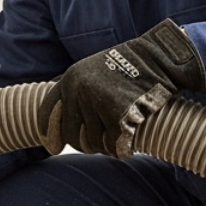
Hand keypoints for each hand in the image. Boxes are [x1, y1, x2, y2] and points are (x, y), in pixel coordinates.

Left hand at [37, 18, 205, 157]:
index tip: (54, 147)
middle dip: (87, 144)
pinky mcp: (117, 115)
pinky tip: (130, 142)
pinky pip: (113, 146)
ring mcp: (97, 102)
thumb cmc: (129, 67)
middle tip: (103, 141)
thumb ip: (77, 95)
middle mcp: (78, 91)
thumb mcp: (94, 73)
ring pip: (94, 143)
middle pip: (72, 136)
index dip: (49, 134)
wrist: (158, 58)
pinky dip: (122, 148)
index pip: (47, 113)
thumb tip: (57, 133)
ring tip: (120, 135)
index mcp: (70, 79)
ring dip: (107, 145)